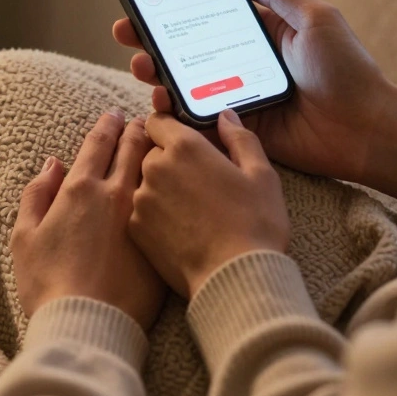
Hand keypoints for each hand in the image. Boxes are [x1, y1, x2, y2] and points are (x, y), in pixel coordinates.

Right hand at [11, 111, 166, 330]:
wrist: (87, 325)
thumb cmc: (48, 285)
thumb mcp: (25, 237)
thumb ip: (37, 194)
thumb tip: (53, 165)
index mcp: (80, 189)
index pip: (98, 143)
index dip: (106, 125)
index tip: (113, 115)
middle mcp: (115, 195)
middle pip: (133, 149)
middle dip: (138, 130)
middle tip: (144, 122)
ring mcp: (144, 218)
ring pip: (157, 171)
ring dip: (158, 153)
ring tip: (162, 147)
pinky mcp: (163, 241)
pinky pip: (173, 204)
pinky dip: (176, 187)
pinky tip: (180, 187)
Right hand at [112, 0, 396, 202]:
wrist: (366, 128)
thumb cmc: (347, 70)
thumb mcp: (314, 17)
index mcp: (258, 35)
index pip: (205, 16)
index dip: (172, 8)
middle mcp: (241, 65)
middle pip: (184, 50)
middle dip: (151, 40)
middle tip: (126, 32)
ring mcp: (235, 99)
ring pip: (183, 84)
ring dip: (156, 73)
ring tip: (143, 66)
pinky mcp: (235, 132)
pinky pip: (196, 122)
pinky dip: (173, 113)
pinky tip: (159, 102)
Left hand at [129, 110, 290, 298]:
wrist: (234, 278)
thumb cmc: (255, 224)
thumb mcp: (261, 174)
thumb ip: (240, 138)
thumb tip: (225, 117)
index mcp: (185, 146)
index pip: (158, 121)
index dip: (169, 127)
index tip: (181, 139)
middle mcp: (154, 167)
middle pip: (151, 152)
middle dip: (168, 160)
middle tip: (195, 181)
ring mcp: (141, 200)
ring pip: (144, 183)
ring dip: (160, 188)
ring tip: (189, 209)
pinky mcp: (135, 229)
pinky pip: (140, 211)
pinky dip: (154, 215)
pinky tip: (178, 229)